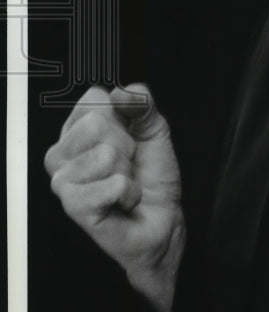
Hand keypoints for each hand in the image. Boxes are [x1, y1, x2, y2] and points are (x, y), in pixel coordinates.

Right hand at [44, 83, 185, 311]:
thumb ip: (142, 103)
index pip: (93, 98)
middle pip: (95, 124)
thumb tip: (122, 91)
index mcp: (75, 130)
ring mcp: (63, 181)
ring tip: (124, 183)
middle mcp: (61, 154)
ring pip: (106, 154)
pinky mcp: (74, 207)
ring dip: (127, 171)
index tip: (128, 138)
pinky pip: (114, 184)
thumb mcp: (154, 129)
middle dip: (126, 146)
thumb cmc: (152, 176)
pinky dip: (130, 192)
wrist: (163, 219)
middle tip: (127, 165)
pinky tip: (124, 202)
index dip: (122, 116)